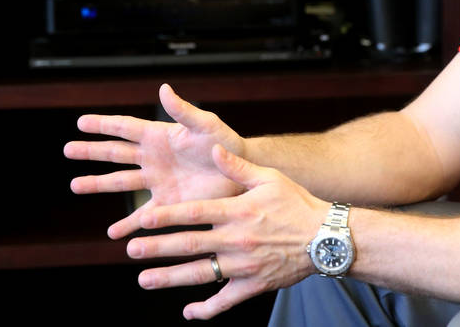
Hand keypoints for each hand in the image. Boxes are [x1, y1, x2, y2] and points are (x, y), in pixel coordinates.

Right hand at [64, 83, 246, 238]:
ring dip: (98, 184)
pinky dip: (128, 225)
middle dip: (91, 152)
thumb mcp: (205, 125)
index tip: (80, 122)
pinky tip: (114, 234)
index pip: (125, 128)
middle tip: (67, 150)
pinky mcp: (167, 204)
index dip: (103, 125)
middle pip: (115, 154)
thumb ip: (183, 110)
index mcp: (160, 136)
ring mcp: (157, 181)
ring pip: (120, 182)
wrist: (240, 173)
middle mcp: (154, 158)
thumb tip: (163, 88)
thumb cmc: (225, 144)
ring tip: (75, 185)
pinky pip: (141, 216)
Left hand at [126, 144, 327, 319]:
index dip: (167, 216)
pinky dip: (207, 309)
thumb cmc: (298, 203)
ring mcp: (245, 265)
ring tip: (144, 279)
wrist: (327, 237)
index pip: (195, 213)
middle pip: (190, 245)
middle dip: (158, 248)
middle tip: (132, 250)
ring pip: (201, 274)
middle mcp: (238, 239)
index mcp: (239, 211)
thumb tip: (214, 148)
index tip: (142, 218)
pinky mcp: (254, 285)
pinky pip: (226, 300)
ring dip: (170, 278)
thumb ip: (238, 167)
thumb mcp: (270, 178)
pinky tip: (188, 312)